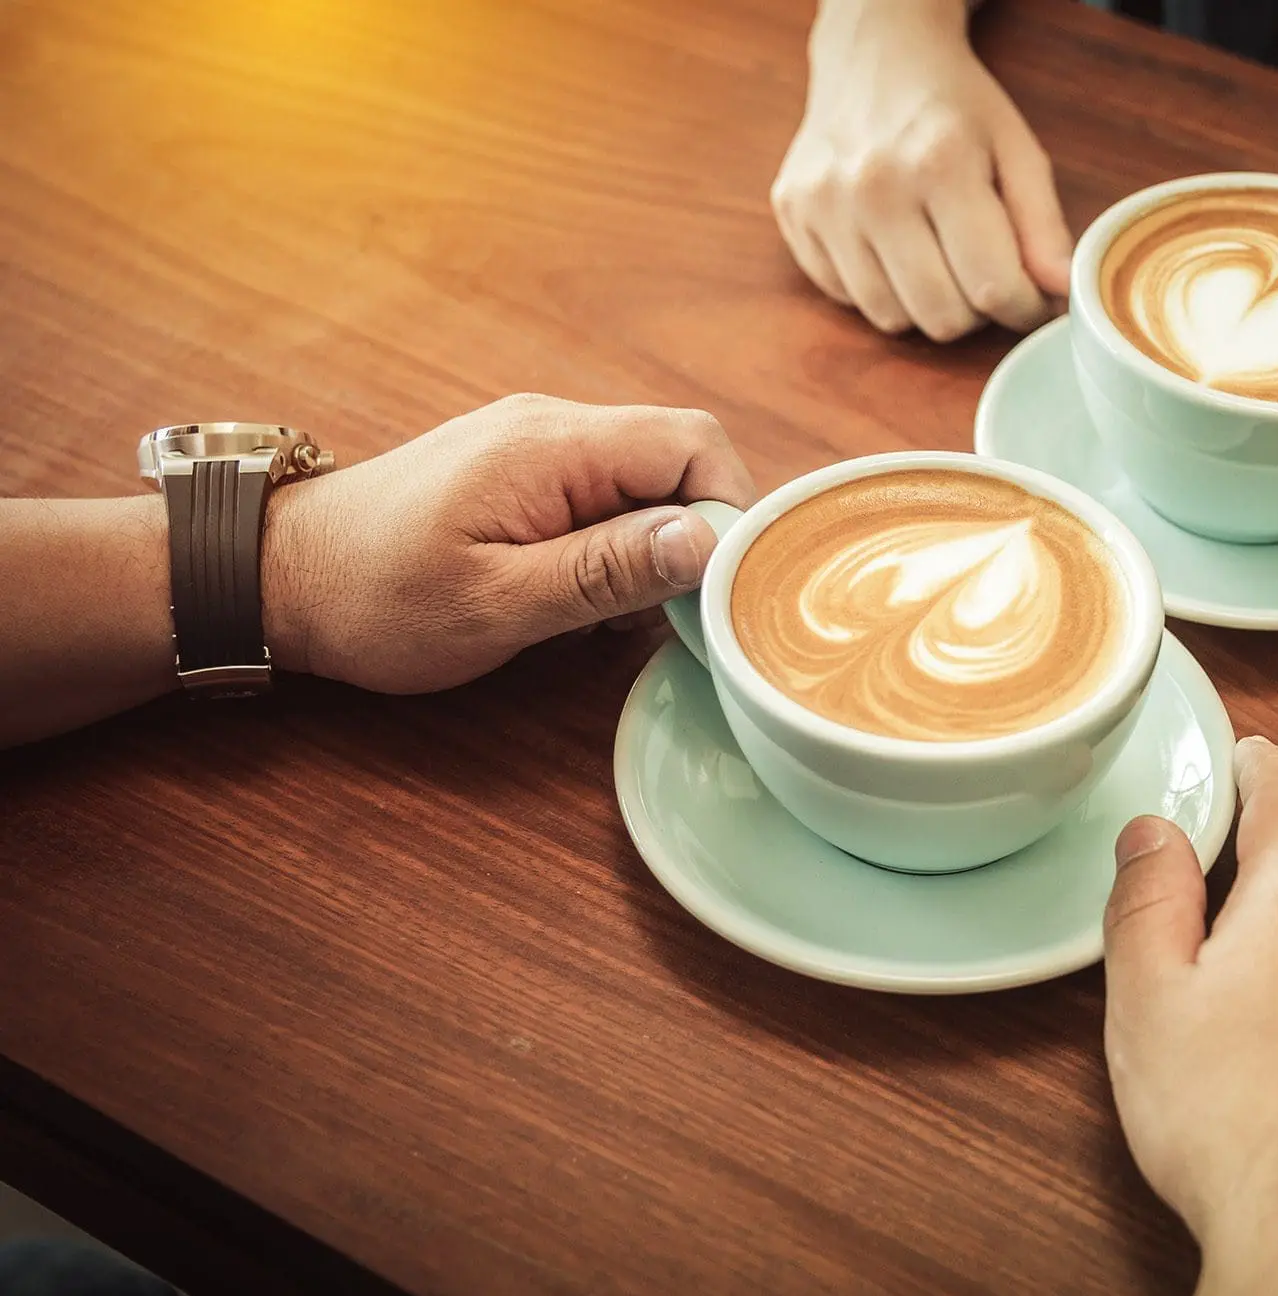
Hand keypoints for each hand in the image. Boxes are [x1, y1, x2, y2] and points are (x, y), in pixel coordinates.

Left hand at [262, 394, 754, 692]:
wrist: (277, 577)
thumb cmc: (375, 599)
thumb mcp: (498, 603)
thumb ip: (606, 570)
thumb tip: (704, 540)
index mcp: (552, 445)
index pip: (693, 444)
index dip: (727, 511)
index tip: (714, 588)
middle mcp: (552, 425)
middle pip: (678, 457)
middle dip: (692, 535)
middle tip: (667, 612)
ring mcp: (535, 443)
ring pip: (645, 479)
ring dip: (651, 548)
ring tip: (608, 615)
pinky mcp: (521, 469)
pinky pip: (604, 493)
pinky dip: (613, 546)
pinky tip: (576, 598)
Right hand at [770, 0, 1070, 340]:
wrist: (873, 53)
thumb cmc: (952, 104)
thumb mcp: (1015, 147)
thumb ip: (1042, 224)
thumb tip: (1062, 292)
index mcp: (940, 163)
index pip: (992, 286)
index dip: (1023, 309)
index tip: (1030, 301)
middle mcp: (873, 187)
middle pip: (940, 316)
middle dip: (974, 310)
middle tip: (980, 273)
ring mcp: (824, 204)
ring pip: (890, 318)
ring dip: (924, 304)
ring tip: (935, 256)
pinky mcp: (792, 216)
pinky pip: (846, 298)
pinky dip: (878, 289)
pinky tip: (890, 244)